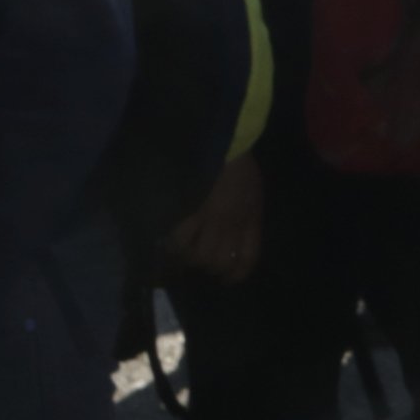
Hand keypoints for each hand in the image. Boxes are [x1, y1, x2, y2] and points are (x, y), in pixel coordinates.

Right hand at [160, 153, 263, 281]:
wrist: (226, 141)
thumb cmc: (239, 166)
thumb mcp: (253, 194)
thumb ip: (247, 217)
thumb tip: (232, 242)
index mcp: (251, 219)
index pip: (247, 259)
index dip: (235, 275)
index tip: (225, 278)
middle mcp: (233, 223)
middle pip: (219, 263)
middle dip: (207, 267)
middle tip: (197, 260)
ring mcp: (211, 218)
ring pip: (199, 256)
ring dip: (188, 258)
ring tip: (179, 252)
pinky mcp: (190, 209)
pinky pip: (179, 238)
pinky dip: (172, 244)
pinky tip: (166, 242)